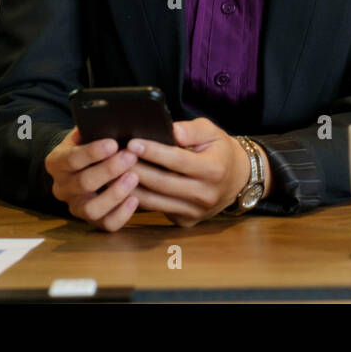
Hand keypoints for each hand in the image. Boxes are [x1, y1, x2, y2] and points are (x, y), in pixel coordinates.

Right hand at [44, 126, 140, 231]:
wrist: (81, 164)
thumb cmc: (90, 143)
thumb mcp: (86, 131)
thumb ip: (94, 127)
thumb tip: (115, 120)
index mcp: (56, 162)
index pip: (70, 159)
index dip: (92, 152)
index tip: (113, 143)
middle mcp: (62, 188)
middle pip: (83, 183)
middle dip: (109, 169)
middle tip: (131, 156)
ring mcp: (76, 207)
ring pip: (91, 209)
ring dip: (115, 193)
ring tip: (134, 177)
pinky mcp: (93, 221)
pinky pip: (106, 225)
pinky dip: (122, 214)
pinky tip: (136, 199)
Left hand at [126, 118, 251, 226]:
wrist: (237, 180)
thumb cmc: (220, 151)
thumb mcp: (212, 132)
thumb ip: (191, 130)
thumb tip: (171, 131)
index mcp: (214, 170)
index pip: (178, 161)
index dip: (154, 152)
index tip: (132, 143)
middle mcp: (205, 195)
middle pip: (162, 182)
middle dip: (136, 169)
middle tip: (116, 156)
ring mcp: (195, 212)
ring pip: (155, 201)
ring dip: (131, 187)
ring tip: (114, 172)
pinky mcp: (185, 221)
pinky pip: (157, 210)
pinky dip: (139, 199)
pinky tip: (124, 186)